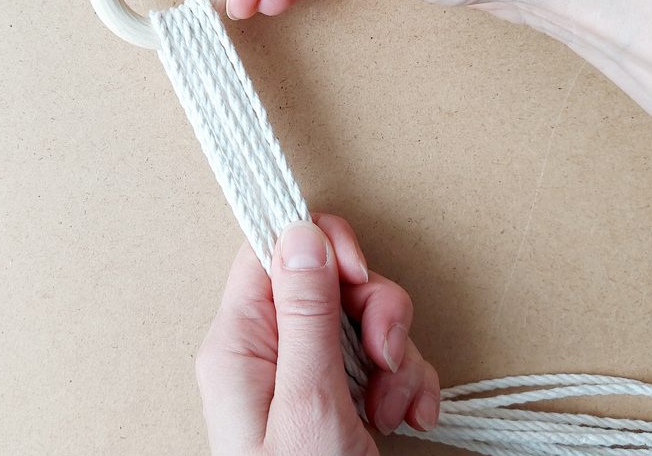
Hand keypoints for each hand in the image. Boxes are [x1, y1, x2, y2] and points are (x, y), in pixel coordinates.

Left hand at [195, 215, 439, 454]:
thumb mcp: (306, 402)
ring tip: (392, 408)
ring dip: (397, 358)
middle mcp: (271, 349)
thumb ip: (304, 314)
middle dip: (375, 313)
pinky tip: (410, 419)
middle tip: (383, 356)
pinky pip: (384, 359)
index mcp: (241, 340)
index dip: (321, 247)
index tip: (358, 276)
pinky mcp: (341, 395)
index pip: (272, 249)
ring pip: (366, 319)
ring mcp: (307, 372)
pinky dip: (408, 384)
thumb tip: (299, 232)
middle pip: (331, 280)